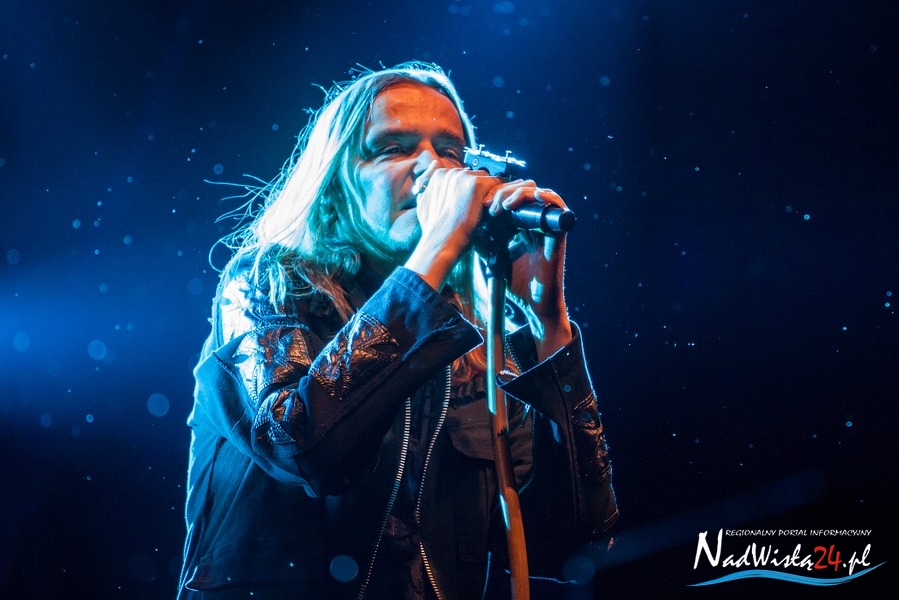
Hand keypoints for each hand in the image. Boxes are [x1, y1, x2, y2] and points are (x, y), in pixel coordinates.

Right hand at [406, 161, 499, 289]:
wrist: (441, 241)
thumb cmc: (433, 228)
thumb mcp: (424, 203)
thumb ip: (429, 184)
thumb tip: (433, 165)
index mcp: (440, 175)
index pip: (464, 176)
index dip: (469, 191)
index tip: (469, 205)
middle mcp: (452, 172)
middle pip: (476, 175)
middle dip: (480, 190)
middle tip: (478, 209)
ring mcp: (464, 177)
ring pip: (487, 179)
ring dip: (489, 193)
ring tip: (485, 210)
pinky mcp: (477, 184)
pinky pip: (496, 183)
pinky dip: (497, 196)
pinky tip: (492, 209)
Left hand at [487, 181, 572, 359]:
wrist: (534, 304)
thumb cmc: (516, 283)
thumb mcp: (493, 254)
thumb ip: (484, 237)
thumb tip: (464, 222)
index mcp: (522, 224)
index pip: (510, 196)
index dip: (496, 194)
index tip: (480, 203)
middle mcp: (536, 221)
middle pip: (522, 189)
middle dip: (503, 191)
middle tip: (488, 204)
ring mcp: (548, 224)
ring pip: (536, 191)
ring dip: (517, 193)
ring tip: (502, 205)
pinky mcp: (558, 230)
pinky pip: (556, 204)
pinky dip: (540, 197)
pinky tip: (518, 205)